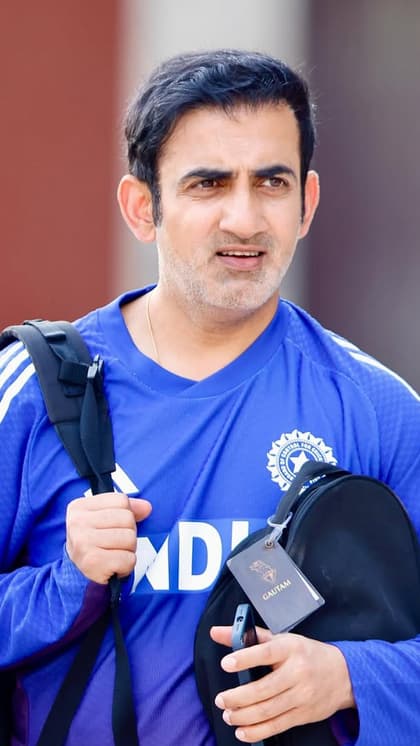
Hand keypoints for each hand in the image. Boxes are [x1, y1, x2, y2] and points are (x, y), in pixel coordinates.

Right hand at [66, 493, 151, 583]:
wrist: (77, 575)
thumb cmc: (94, 543)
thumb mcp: (104, 520)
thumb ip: (127, 509)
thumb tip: (147, 507)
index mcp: (79, 507)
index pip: (121, 500)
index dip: (125, 515)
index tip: (112, 528)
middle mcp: (78, 522)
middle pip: (127, 518)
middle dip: (128, 534)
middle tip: (114, 545)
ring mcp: (83, 541)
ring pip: (130, 538)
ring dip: (128, 551)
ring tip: (113, 555)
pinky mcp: (92, 562)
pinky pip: (128, 559)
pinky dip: (126, 566)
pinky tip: (113, 567)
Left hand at [210, 625, 354, 742]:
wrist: (343, 675)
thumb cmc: (306, 653)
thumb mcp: (281, 639)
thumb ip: (248, 636)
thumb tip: (216, 632)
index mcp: (290, 648)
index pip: (266, 653)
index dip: (245, 658)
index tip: (226, 664)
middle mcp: (297, 672)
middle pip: (264, 688)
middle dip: (238, 697)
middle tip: (221, 699)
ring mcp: (301, 696)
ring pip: (268, 710)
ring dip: (244, 716)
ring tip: (228, 715)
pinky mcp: (303, 714)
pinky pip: (277, 725)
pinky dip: (257, 731)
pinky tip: (242, 730)